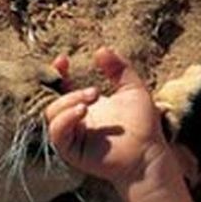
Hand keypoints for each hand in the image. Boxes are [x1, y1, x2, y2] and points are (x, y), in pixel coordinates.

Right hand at [46, 47, 169, 187]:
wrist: (149, 153)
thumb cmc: (144, 125)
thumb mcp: (133, 89)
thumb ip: (119, 68)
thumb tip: (101, 49)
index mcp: (86, 105)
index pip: (61, 87)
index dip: (57, 73)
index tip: (63, 60)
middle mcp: (76, 120)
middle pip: (53, 99)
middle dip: (70, 91)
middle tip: (95, 93)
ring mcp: (73, 136)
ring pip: (51, 114)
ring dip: (67, 102)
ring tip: (90, 101)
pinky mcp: (72, 150)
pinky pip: (57, 133)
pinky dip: (65, 119)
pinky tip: (82, 111)